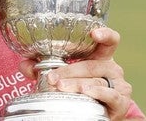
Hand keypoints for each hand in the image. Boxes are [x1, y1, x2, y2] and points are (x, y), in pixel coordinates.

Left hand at [19, 27, 133, 120]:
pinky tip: (86, 92)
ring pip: (97, 80)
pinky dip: (97, 93)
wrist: (96, 114)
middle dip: (69, 70)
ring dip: (77, 83)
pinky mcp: (121, 102)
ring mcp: (119, 85)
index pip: (110, 41)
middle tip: (52, 77)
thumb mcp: (65, 76)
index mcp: (101, 57)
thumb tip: (24, 65)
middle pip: (92, 65)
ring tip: (61, 86)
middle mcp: (112, 69)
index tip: (94, 33)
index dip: (105, 34)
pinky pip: (110, 95)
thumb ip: (44, 68)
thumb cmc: (80, 89)